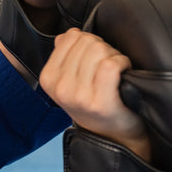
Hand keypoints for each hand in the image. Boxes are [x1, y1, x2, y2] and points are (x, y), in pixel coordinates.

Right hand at [39, 28, 150, 160]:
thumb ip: (66, 54)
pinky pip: (111, 64)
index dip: (89, 43)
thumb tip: (67, 35)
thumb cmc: (94, 104)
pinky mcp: (99, 102)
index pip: (72, 37)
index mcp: (48, 78)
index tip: (94, 59)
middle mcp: (60, 88)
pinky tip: (123, 73)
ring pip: (100, 51)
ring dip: (114, 56)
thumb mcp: (71, 80)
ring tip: (115, 73)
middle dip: (103, 49)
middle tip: (107, 68)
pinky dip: (123, 63)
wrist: (113, 137)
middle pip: (88, 42)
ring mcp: (78, 96)